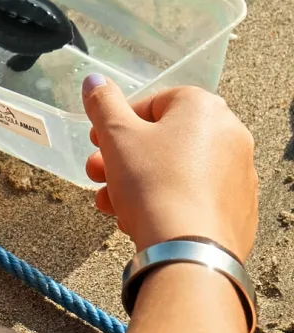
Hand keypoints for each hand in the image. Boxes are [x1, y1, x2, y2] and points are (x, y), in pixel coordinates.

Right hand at [82, 76, 257, 260]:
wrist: (189, 251)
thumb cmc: (153, 183)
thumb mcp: (116, 135)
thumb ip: (103, 103)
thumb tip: (95, 81)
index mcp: (204, 109)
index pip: (154, 102)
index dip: (118, 121)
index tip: (98, 140)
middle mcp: (230, 135)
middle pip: (162, 139)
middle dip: (122, 157)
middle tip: (96, 173)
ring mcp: (238, 176)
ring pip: (174, 171)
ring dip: (135, 182)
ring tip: (108, 203)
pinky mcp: (238, 211)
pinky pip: (192, 197)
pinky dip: (164, 202)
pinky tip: (136, 219)